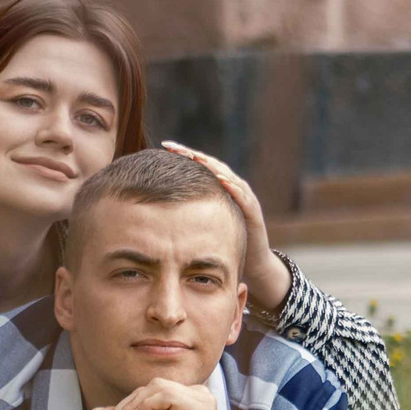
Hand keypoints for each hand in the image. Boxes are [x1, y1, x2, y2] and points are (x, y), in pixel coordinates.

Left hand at [92, 379, 234, 409]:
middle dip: (125, 403)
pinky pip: (168, 397)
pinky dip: (148, 405)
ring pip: (158, 388)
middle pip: (151, 387)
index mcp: (187, 398)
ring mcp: (201, 399)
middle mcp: (196, 394)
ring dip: (133, 403)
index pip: (149, 393)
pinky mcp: (201, 409)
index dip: (124, 404)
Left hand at [160, 141, 291, 315]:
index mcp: (220, 188)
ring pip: (228, 175)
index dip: (185, 154)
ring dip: (212, 165)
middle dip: (193, 154)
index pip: (201, 165)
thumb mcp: (203, 222)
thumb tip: (158, 204)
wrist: (253, 263)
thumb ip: (188, 210)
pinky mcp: (253, 213)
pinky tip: (221, 180)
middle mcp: (234, 188)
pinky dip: (233, 187)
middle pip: (212, 164)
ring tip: (196, 157)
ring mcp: (245, 199)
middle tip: (174, 146)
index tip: (165, 146)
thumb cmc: (225, 243)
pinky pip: (243, 197)